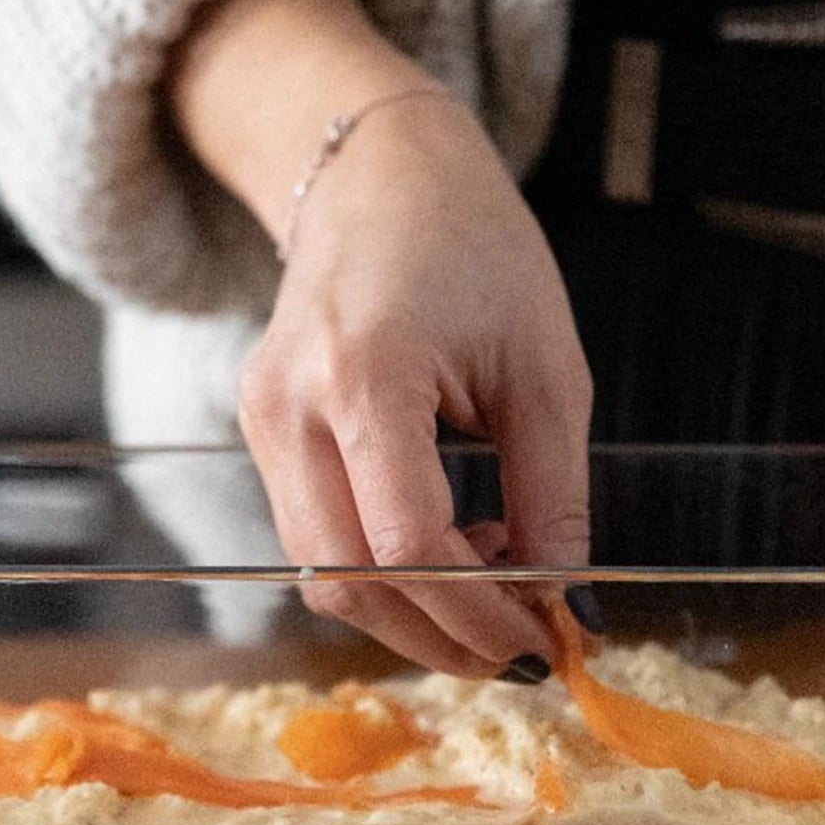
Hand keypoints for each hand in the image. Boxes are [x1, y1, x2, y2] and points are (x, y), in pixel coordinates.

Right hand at [238, 93, 592, 674]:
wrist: (380, 177)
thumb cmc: (474, 246)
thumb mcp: (543, 366)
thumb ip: (553, 492)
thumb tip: (562, 603)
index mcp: (364, 372)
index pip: (407, 545)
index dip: (478, 614)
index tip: (542, 642)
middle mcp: (289, 404)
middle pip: (346, 579)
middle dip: (438, 635)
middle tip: (519, 647)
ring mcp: (262, 418)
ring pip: (319, 570)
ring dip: (407, 609)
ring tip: (492, 586)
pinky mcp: (261, 427)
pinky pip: (312, 534)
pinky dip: (379, 567)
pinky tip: (445, 544)